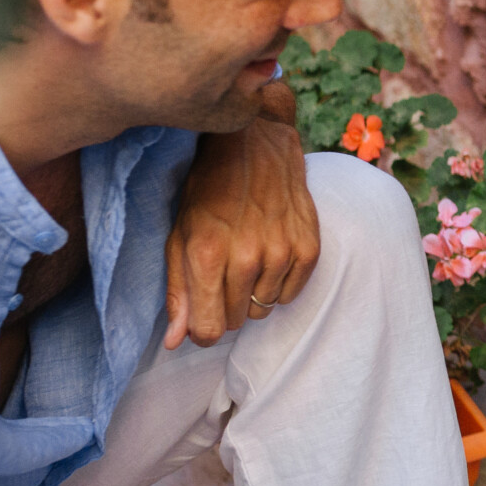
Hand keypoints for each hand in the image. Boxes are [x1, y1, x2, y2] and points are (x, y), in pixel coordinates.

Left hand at [168, 88, 317, 348]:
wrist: (257, 143)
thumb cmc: (209, 189)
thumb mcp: (180, 234)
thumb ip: (178, 291)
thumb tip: (177, 342)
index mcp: (207, 255)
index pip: (207, 330)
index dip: (201, 329)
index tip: (201, 312)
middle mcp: (247, 257)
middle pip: (235, 322)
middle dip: (224, 306)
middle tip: (221, 272)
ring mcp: (282, 253)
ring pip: (263, 308)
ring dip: (252, 292)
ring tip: (246, 257)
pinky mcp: (308, 248)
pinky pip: (290, 295)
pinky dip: (278, 283)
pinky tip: (269, 254)